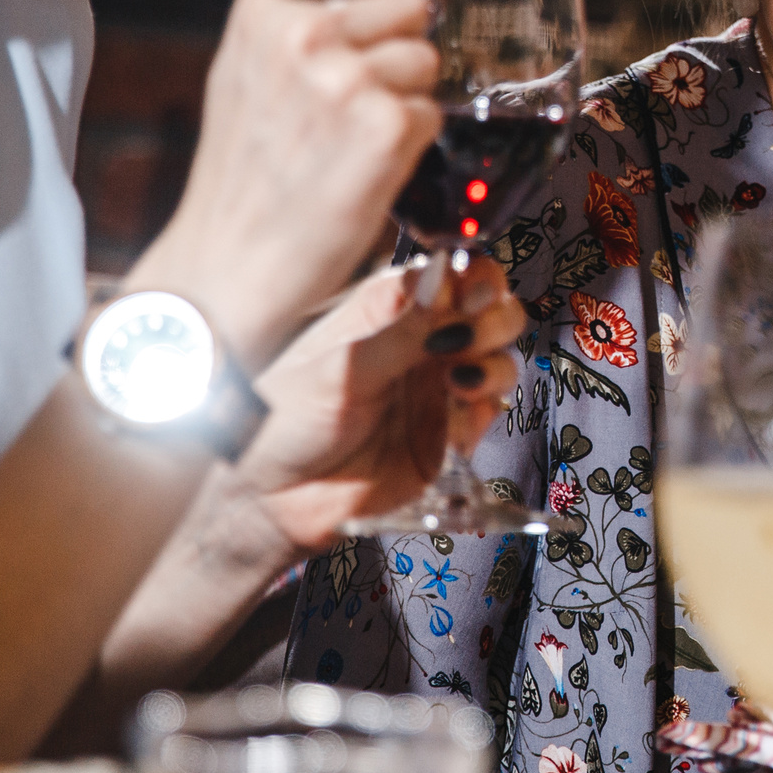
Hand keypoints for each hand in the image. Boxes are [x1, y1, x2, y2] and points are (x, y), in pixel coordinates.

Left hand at [84, 260, 524, 700]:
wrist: (273, 502)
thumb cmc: (282, 426)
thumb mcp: (339, 372)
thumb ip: (400, 333)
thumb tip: (445, 283)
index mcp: (383, 307)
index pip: (449, 270)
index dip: (473, 278)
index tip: (472, 297)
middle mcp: (416, 339)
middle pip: (487, 307)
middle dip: (492, 319)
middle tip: (468, 342)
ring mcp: (433, 384)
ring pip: (498, 355)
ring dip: (495, 364)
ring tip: (462, 383)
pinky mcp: (445, 430)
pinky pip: (489, 410)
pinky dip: (486, 413)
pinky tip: (456, 424)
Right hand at [124, 0, 468, 364]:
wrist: (229, 267)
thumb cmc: (254, 173)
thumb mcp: (260, 71)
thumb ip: (317, 13)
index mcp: (266, 3)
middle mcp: (298, 27)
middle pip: (410, 2)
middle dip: (397, 51)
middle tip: (341, 115)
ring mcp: (338, 73)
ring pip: (428, 54)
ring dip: (406, 99)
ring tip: (347, 146)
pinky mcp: (379, 122)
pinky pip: (434, 106)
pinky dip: (413, 142)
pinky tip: (365, 171)